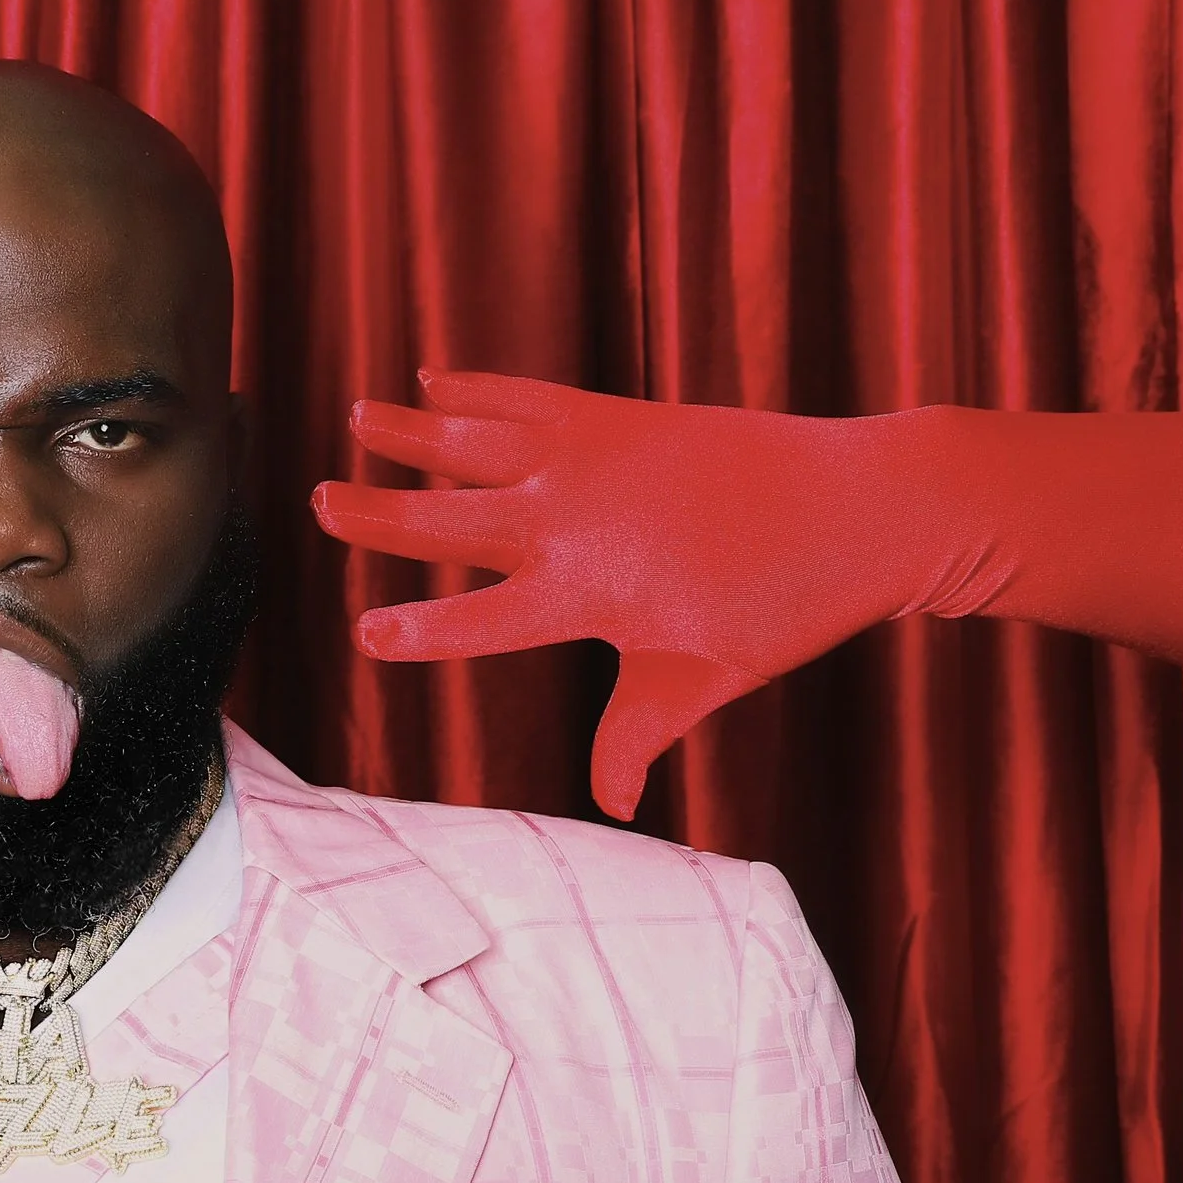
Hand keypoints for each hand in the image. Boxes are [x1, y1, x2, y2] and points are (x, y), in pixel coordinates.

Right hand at [313, 373, 927, 818]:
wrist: (861, 507)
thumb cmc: (782, 606)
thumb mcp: (703, 682)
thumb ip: (640, 738)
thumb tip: (612, 805)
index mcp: (590, 597)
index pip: (480, 623)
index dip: (418, 630)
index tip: (366, 633)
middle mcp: (575, 522)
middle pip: (452, 518)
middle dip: (380, 513)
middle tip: (321, 502)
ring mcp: (592, 458)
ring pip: (476, 442)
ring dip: (411, 431)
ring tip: (358, 419)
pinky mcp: (617, 414)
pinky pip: (526, 397)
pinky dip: (477, 387)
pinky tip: (433, 377)